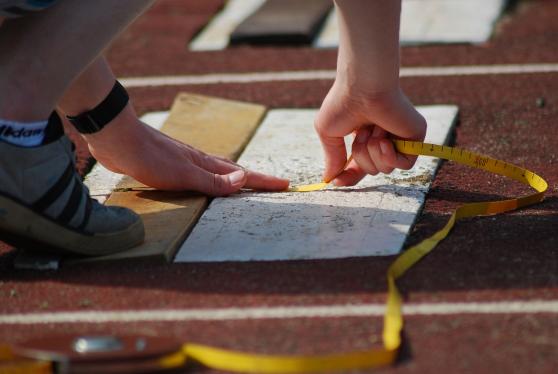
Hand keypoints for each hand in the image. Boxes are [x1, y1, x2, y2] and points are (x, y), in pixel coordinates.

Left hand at [77, 111, 289, 195]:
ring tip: (243, 187)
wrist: (118, 140)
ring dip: (232, 180)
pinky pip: (197, 178)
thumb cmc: (150, 157)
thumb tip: (244, 179)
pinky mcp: (168, 167)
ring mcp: (184, 163)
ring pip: (215, 174)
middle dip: (253, 180)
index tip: (285, 184)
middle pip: (233, 172)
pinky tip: (203, 186)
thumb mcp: (184, 173)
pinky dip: (210, 183)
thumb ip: (212, 180)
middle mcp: (198, 162)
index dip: (264, 181)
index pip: (242, 174)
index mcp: (206, 164)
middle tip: (271, 185)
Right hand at [314, 83, 426, 185]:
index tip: (337, 182)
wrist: (364, 86)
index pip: (358, 166)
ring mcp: (398, 139)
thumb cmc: (343, 103)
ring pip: (386, 169)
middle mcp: (382, 138)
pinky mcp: (414, 138)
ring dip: (373, 154)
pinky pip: (405, 165)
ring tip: (373, 130)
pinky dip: (391, 157)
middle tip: (360, 133)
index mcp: (363, 137)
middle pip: (371, 170)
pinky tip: (385, 140)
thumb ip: (332, 157)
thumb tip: (329, 179)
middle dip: (361, 157)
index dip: (349, 176)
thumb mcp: (328, 132)